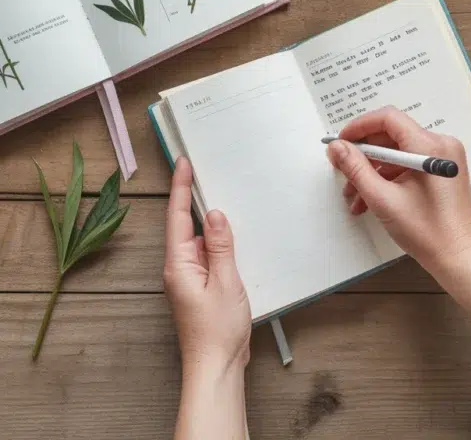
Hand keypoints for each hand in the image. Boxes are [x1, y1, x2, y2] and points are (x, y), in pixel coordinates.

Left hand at [164, 157, 251, 372]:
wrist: (216, 369)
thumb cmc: (218, 332)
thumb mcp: (226, 282)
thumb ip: (220, 246)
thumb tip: (213, 214)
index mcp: (179, 264)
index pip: (176, 217)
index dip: (180, 187)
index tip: (183, 163)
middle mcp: (179, 269)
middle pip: (184, 225)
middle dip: (194, 199)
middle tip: (203, 171)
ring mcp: (189, 280)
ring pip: (197, 241)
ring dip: (209, 224)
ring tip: (222, 199)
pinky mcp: (200, 289)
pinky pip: (206, 256)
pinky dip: (216, 243)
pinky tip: (231, 239)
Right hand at [327, 106, 470, 276]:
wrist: (462, 260)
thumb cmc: (426, 231)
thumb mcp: (383, 199)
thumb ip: (356, 169)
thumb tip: (336, 147)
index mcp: (429, 146)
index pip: (388, 119)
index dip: (359, 127)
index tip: (339, 143)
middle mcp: (440, 144)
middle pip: (392, 135)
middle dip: (363, 154)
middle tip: (341, 170)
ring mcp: (442, 159)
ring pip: (398, 153)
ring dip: (373, 171)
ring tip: (352, 196)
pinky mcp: (442, 173)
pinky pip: (409, 166)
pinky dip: (388, 179)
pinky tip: (369, 201)